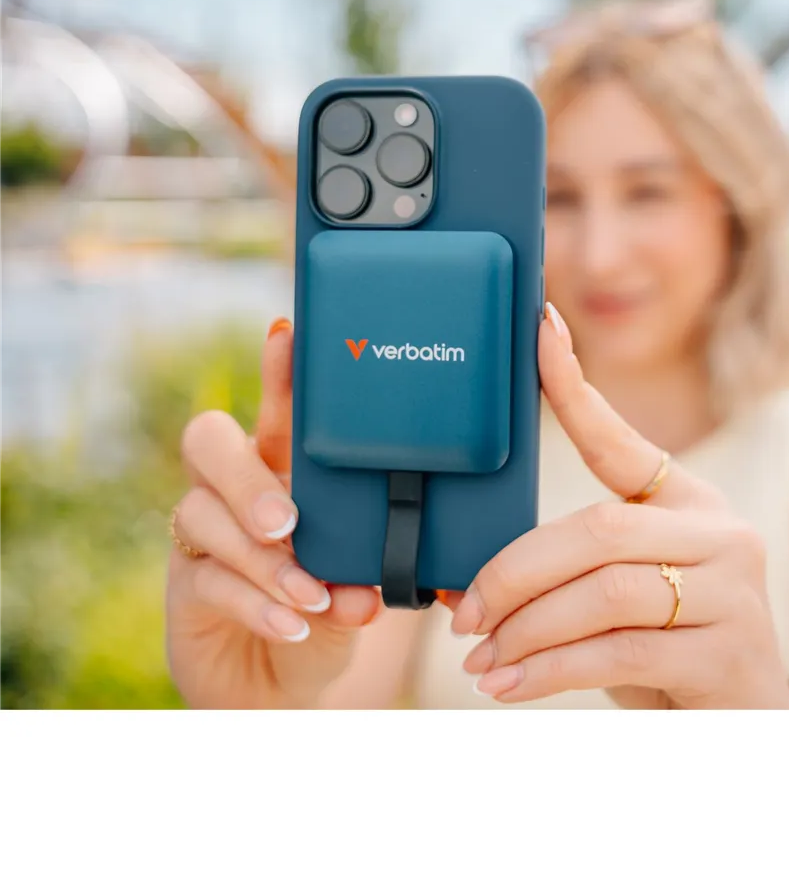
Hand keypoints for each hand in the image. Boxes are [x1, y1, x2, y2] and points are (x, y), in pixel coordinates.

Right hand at [166, 320, 381, 708]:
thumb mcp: (355, 589)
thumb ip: (361, 580)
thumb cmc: (326, 615)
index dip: (277, 374)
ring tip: (310, 595)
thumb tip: (369, 590)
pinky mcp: (187, 584)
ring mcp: (204, 534)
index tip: (289, 336)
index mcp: (283, 468)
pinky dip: (254, 604)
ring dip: (261, 559)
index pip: (277, 411)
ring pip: (202, 515)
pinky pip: (208, 581)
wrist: (283, 685)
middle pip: (208, 442)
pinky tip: (292, 624)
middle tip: (287, 520)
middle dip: (246, 476)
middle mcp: (236, 488)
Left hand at [448, 304, 788, 709]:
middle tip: (463, 613)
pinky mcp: (730, 651)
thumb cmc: (667, 653)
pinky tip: (509, 687)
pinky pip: (620, 649)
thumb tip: (463, 581)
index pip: (622, 439)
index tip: (539, 327)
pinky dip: (550, 669)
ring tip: (481, 658)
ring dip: (528, 627)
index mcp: (688, 504)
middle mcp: (721, 532)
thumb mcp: (613, 602)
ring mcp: (735, 590)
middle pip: (598, 528)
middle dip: (515, 570)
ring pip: (606, 589)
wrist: (742, 727)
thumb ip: (563, 576)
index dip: (575, 385)